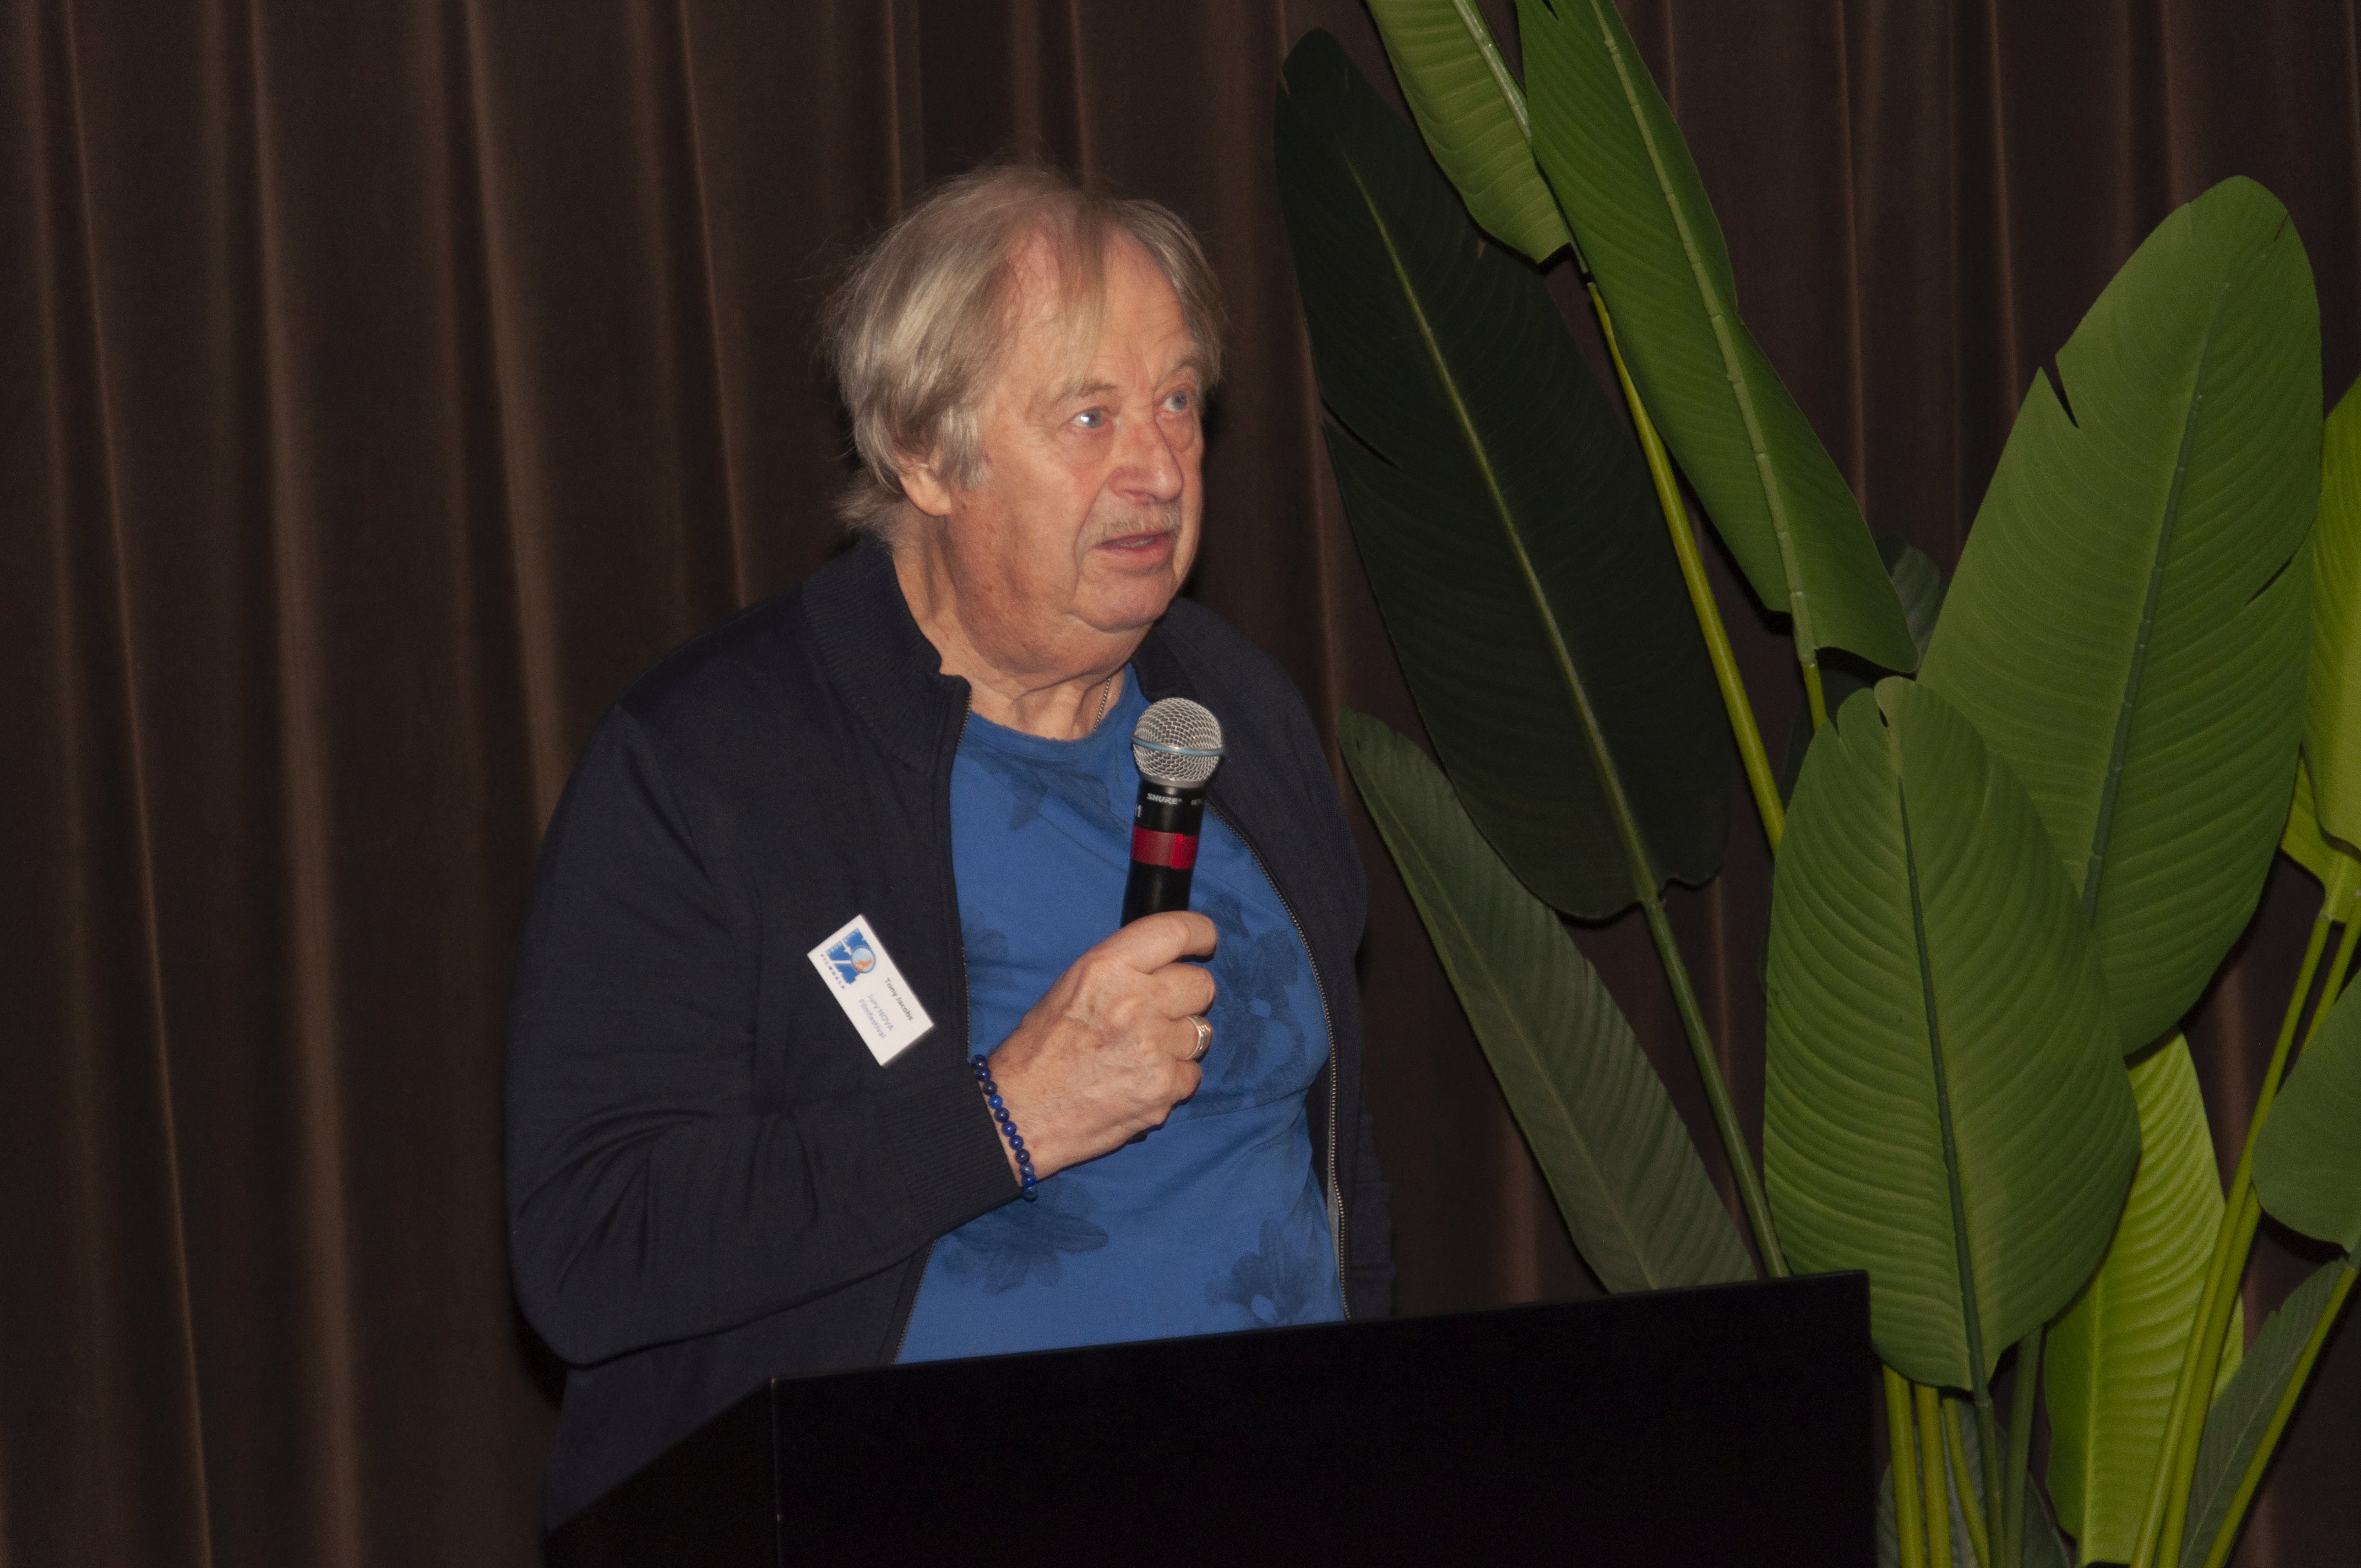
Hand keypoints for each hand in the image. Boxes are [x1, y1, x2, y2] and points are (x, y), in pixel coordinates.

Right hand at [982, 911, 1217, 1178]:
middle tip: (1161, 1012)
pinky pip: (1193, 1075)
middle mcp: (1135, 1002)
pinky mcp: (1162, 1090)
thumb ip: (1121, 970)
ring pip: (1202, 1032)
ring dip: (1179, 1042)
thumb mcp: (1070, 988)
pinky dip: (1173, 1080)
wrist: (1019, 1114)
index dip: (1201, 934)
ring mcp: (1153, 1048)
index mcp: (1106, 968)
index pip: (1177, 931)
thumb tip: (1165, 963)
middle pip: (1201, 984)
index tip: (1206, 942)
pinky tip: (1141, 1082)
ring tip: (1141, 1053)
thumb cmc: (1038, 1051)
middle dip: (1188, 997)